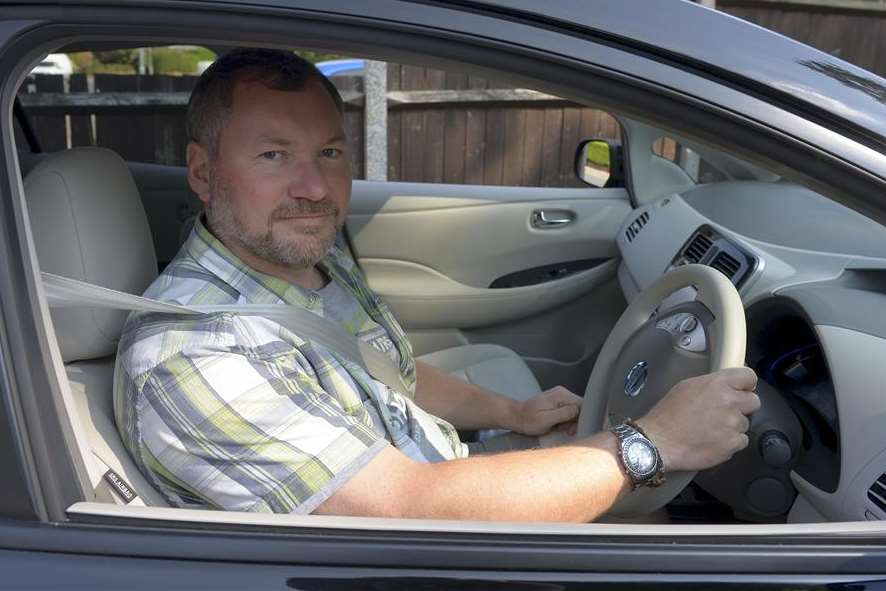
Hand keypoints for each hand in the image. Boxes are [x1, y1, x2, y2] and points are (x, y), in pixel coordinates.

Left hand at [510, 386, 581, 436]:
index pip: (582, 405)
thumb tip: (578, 410)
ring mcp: (560, 396)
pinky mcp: (558, 402)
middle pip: (579, 408)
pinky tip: (557, 424)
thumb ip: (563, 414)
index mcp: (561, 395)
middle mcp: (562, 393)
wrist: (517, 416)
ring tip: (557, 427)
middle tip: (562, 429)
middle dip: (574, 421)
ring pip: (575, 411)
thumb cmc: (528, 420)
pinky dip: (565, 420)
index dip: (580, 419)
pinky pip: (569, 412)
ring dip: (569, 422)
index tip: (570, 429)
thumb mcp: (546, 420)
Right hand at [636, 368, 759, 472]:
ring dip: (734, 426)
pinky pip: (741, 441)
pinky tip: (714, 441)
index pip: (749, 377)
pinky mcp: (733, 444)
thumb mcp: (686, 387)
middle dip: (742, 406)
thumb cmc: (668, 415)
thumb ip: (711, 384)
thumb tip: (726, 386)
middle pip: (754, 401)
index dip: (745, 385)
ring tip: (712, 429)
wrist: (660, 442)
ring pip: (746, 423)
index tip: (741, 390)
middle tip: (725, 412)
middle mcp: (730, 401)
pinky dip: (730, 442)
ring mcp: (733, 424)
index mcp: (718, 384)